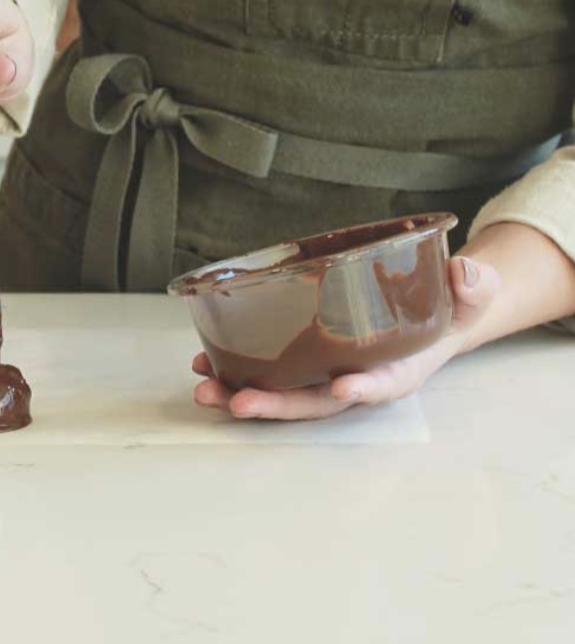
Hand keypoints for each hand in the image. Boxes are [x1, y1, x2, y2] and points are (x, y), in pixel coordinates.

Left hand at [192, 254, 500, 420]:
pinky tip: (205, 362)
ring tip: (205, 386)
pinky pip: (270, 370)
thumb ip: (472, 286)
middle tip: (237, 401)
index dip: (365, 388)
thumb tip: (465, 274)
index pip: (383, 384)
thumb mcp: (470, 293)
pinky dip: (237, 369)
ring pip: (284, 391)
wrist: (430, 312)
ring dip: (242, 392)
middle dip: (276, 404)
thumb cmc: (447, 305)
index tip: (343, 386)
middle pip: (316, 400)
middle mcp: (358, 378)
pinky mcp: (306, 357)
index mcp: (401, 369)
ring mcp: (327, 371)